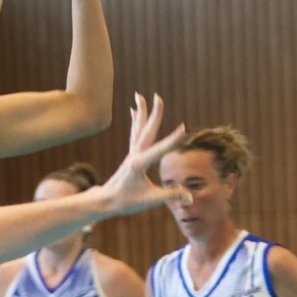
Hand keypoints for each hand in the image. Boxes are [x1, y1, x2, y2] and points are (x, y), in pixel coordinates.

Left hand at [94, 94, 190, 218]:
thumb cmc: (126, 201)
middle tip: (158, 97)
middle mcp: (135, 155)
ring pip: (138, 129)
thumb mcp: (149, 200)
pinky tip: (134, 111)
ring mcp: (132, 153)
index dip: (173, 140)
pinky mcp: (131, 155)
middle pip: (147, 131)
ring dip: (141, 112)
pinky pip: (134, 134)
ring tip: (140, 95)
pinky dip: (136, 121)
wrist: (106, 202)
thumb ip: (170, 196)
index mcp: (139, 165)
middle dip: (154, 114)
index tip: (184, 128)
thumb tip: (191, 199)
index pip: (160, 150)